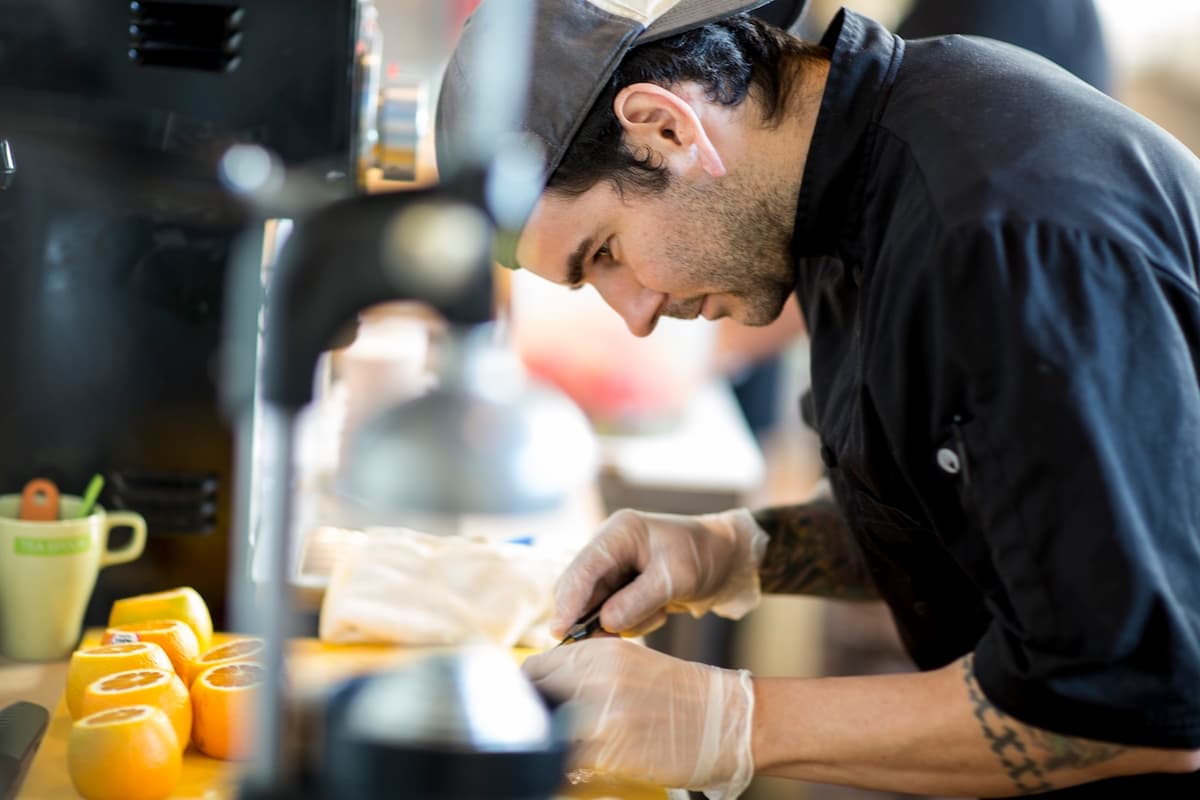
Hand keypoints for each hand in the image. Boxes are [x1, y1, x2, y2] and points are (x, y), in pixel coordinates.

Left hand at [523, 638, 754, 797]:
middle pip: (533, 699)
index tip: (533, 703)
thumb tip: (544, 685)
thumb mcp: (629, 663)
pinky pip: (567, 763)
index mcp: (597, 653)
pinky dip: (565, 769)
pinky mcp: (611, 751)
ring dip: (548, 743)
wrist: (725, 719)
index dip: (530, 689)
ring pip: (545, 733)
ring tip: (562, 749)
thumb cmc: (678, 693)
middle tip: (546, 729)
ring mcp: (601, 716)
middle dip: (536, 716)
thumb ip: (585, 669)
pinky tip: (578, 768)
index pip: (534, 668)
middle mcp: (595, 678)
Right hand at [551, 508, 767, 637]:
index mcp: (618, 533)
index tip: (559, 630)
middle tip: (609, 638)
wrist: (730, 562)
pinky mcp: (624, 589)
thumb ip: (638, 600)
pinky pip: (615, 615)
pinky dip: (636, 621)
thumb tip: (605, 623)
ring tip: (660, 611)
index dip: (568, 599)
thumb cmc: (705, 557)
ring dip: (624, 620)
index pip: (583, 567)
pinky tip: (662, 611)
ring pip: (597, 607)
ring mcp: (615, 570)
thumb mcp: (676, 577)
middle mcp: (610, 549)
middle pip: (581, 589)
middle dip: (593, 616)